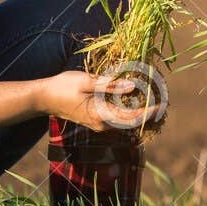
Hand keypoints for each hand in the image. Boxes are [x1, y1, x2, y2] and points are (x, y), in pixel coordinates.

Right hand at [40, 70, 166, 131]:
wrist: (43, 98)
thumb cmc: (62, 87)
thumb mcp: (86, 81)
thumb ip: (109, 85)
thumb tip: (132, 86)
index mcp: (101, 115)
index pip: (131, 117)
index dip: (149, 112)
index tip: (162, 104)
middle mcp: (102, 124)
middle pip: (131, 121)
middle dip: (148, 112)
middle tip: (163, 99)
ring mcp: (99, 123)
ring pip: (125, 120)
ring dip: (139, 111)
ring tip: (152, 98)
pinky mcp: (96, 119)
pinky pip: (117, 117)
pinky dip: (129, 110)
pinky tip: (135, 98)